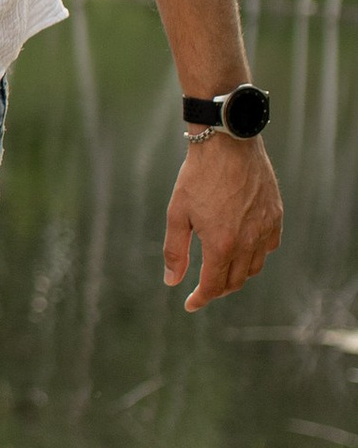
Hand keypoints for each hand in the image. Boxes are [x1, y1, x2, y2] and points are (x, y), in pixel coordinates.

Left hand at [163, 133, 281, 312]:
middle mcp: (248, 241)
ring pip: (255, 267)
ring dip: (238, 275)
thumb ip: (175, 251)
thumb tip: (172, 281)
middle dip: (217, 289)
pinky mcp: (275, 215)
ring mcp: (265, 228)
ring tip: (222, 270)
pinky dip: (256, 255)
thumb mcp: (177, 213)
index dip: (199, 299)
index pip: (213, 286)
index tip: (189, 304)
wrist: (229, 143)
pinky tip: (244, 248)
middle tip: (203, 288)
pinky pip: (269, 246)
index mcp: (221, 244)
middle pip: (235, 281)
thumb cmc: (198, 176)